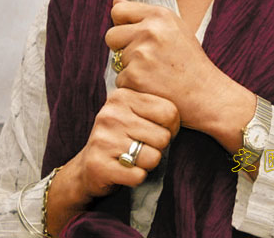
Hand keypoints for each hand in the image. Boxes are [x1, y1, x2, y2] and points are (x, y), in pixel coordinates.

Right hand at [46, 88, 178, 235]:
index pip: (169, 111)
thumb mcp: (136, 113)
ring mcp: (103, 139)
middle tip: (142, 146)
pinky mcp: (99, 165)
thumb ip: (157, 107)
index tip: (158, 130)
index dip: (172, 127)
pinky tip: (125, 170)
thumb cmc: (121, 137)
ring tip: (132, 158)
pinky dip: (137, 177)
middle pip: (163, 137)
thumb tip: (186, 112)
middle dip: (158, 147)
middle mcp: (111, 114)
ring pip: (153, 158)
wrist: (87, 167)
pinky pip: (138, 176)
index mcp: (123, 96)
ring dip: (148, 163)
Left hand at [105, 0, 222, 129]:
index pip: (118, 10)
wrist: (206, 93)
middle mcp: (150, 30)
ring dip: (130, 70)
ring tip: (156, 74)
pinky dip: (133, 87)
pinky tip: (154, 87)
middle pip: (111, 35)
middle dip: (122, 48)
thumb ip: (143, 14)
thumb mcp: (173, 28)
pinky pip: (120, 81)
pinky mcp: (135, 77)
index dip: (122, 25)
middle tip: (146, 59)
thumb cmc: (189, 61)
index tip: (135, 36)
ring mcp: (142, 53)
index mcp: (160, 14)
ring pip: (116, 61)